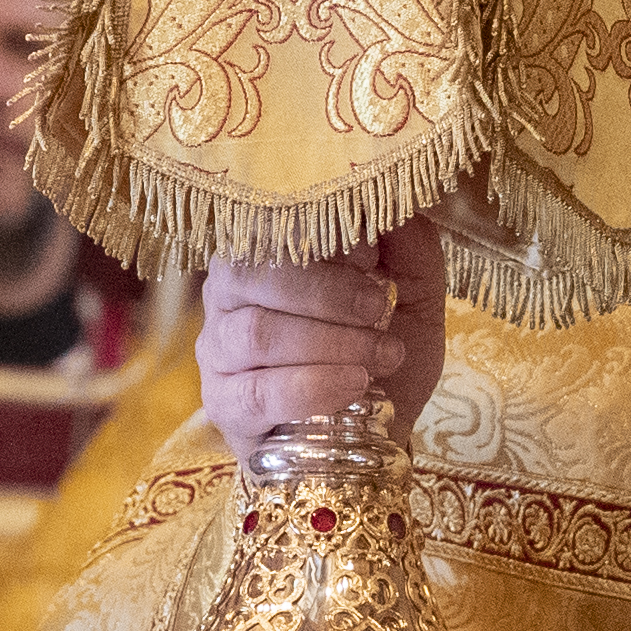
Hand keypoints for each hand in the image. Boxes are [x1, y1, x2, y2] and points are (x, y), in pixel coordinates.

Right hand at [204, 225, 447, 450]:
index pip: (274, 228)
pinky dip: (311, 388)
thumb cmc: (384, 348)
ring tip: (380, 358)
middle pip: (255, 276)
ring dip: (329, 345)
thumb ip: (407, 243)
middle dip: (328, 295)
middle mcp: (227, 292)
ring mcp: (218, 351)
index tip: (375, 263)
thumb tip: (393, 201)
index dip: (325, 243)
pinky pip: (256, 393)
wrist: (375, 429)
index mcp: (265, 250)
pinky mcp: (224, 406)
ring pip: (257, 334)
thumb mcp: (412, 290)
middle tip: (379, 313)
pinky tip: (351, 386)